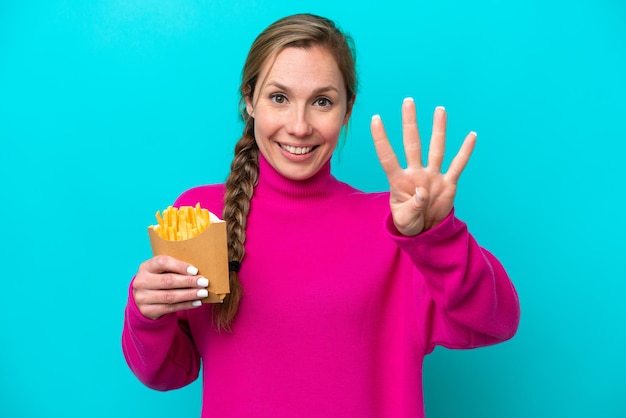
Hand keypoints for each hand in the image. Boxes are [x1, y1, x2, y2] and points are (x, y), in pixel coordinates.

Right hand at [132, 255, 209, 319]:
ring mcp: (142, 297)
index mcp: (146, 267)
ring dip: (189, 295)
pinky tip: (197, 302)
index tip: (195, 270)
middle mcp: (141, 281)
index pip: (162, 262)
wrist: (144, 297)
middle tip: (204, 282)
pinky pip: (170, 308)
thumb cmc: (159, 279)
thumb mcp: (162, 270)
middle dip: (188, 282)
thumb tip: (198, 272)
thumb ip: (176, 269)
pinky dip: (186, 305)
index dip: (180, 266)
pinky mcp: (147, 310)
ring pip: (170, 296)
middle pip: (167, 281)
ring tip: (203, 293)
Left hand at [370, 98, 475, 235]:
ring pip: (436, 149)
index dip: (381, 139)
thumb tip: (421, 192)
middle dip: (410, 123)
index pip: (387, 156)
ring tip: (439, 109)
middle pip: (412, 144)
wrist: (426, 230)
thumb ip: (412, 207)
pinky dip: (465, 152)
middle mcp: (415, 173)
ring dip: (438, 130)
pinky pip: (458, 165)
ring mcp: (432, 176)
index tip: (375, 118)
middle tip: (408, 101)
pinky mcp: (448, 183)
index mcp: (399, 181)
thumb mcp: (405, 221)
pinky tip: (471, 136)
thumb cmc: (408, 223)